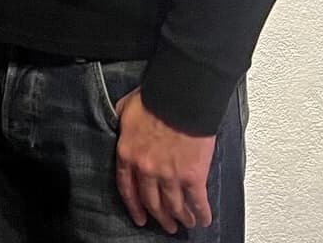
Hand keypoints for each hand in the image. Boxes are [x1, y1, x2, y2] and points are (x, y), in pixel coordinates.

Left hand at [114, 87, 215, 234]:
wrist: (179, 98)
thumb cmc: (154, 99)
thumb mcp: (124, 109)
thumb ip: (121, 123)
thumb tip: (118, 124)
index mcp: (128, 154)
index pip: (127, 188)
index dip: (134, 206)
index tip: (139, 218)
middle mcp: (146, 169)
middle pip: (151, 202)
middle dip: (160, 217)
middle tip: (166, 225)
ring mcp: (169, 174)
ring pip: (174, 205)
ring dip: (181, 217)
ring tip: (185, 223)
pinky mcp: (192, 175)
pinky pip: (197, 200)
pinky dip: (202, 212)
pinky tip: (204, 219)